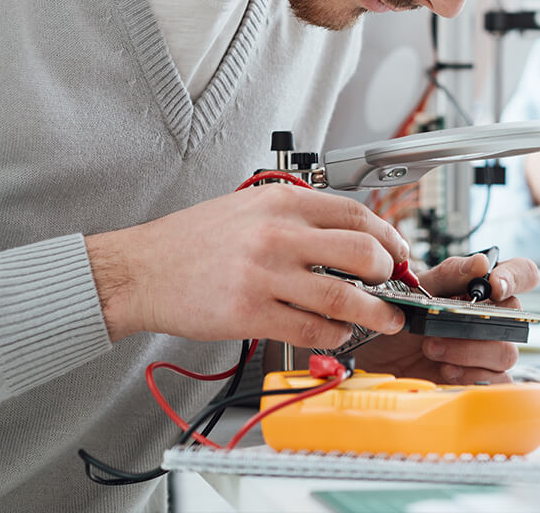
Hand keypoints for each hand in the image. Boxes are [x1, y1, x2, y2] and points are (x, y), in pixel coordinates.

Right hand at [86, 183, 410, 347]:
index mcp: (283, 203)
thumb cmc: (193, 240)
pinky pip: (310, 329)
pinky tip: (337, 335)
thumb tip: (353, 238)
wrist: (139, 269)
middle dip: (390, 275)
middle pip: (363, 253)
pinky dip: (334, 336)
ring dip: (375, 313)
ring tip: (387, 319)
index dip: (390, 237)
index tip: (400, 254)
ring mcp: (265, 274)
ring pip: (343, 297)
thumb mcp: (252, 208)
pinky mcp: (249, 313)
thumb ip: (300, 218)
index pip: (358, 214)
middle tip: (394, 286)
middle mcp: (278, 234)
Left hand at [348, 254, 539, 383]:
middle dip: (478, 324)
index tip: (494, 286)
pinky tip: (445, 370)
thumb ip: (448, 275)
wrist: (373, 361)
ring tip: (431, 348)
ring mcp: (488, 350)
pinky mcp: (481, 379)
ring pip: (507, 352)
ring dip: (468, 350)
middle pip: (517, 318)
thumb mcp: (416, 292)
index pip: (522, 274)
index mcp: (481, 289)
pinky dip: (470, 375)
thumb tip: (480, 262)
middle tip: (444, 327)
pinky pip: (498, 381)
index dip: (516, 276)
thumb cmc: (397, 323)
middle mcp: (492, 318)